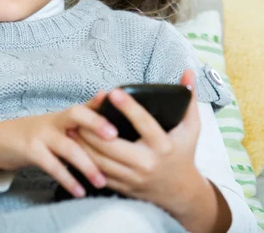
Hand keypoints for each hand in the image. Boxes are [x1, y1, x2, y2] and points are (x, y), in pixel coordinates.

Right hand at [0, 90, 115, 198]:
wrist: (3, 139)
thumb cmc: (40, 132)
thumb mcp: (60, 121)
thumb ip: (85, 111)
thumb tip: (106, 94)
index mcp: (64, 115)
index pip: (85, 107)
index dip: (100, 109)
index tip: (119, 115)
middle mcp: (54, 121)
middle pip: (76, 116)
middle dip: (96, 124)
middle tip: (114, 138)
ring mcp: (42, 135)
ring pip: (67, 146)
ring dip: (86, 165)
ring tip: (101, 181)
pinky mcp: (32, 152)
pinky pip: (52, 166)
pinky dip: (67, 179)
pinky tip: (80, 191)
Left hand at [69, 70, 202, 215]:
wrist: (180, 192)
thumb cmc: (183, 152)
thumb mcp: (191, 127)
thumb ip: (189, 99)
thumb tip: (188, 71)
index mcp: (163, 146)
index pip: (144, 123)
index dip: (128, 107)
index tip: (113, 92)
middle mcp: (147, 164)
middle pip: (112, 145)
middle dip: (93, 129)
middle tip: (80, 112)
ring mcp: (133, 178)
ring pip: (100, 161)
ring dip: (83, 144)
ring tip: (72, 126)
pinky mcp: (123, 188)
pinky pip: (99, 174)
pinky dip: (85, 160)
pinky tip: (76, 147)